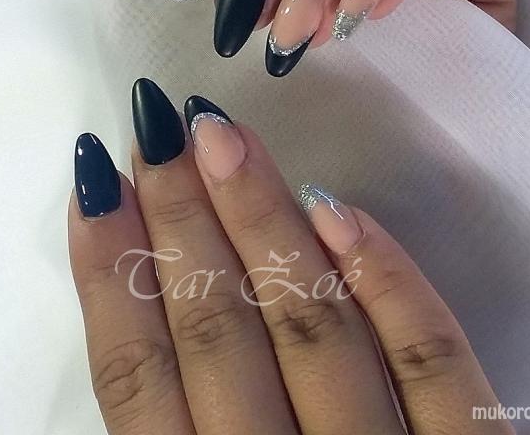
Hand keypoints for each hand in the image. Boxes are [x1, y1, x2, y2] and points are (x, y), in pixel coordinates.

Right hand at [69, 78, 513, 433]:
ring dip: (262, 219)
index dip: (106, 271)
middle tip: (160, 125)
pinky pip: (435, 363)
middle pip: (217, 332)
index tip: (94, 178)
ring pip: (311, 326)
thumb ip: (168, 431)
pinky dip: (386, 282)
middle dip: (179, 218)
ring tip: (222, 136)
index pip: (136, 377)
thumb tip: (138, 305)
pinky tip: (338, 207)